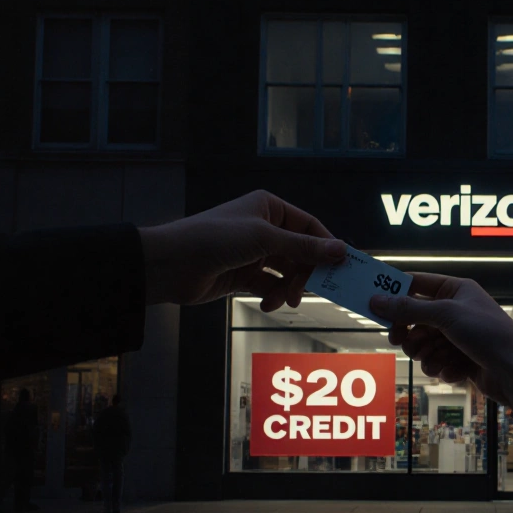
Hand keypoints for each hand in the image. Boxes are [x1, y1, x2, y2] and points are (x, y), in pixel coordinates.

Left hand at [139, 190, 344, 308]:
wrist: (169, 264)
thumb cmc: (215, 239)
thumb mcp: (263, 239)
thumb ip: (303, 247)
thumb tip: (342, 250)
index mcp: (270, 208)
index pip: (310, 227)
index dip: (326, 247)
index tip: (341, 269)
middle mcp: (264, 228)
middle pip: (301, 252)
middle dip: (305, 273)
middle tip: (307, 292)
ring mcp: (254, 253)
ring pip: (287, 272)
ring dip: (288, 288)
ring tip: (283, 301)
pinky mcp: (243, 275)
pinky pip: (270, 286)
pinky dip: (273, 296)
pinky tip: (267, 304)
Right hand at [370, 273, 512, 461]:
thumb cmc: (487, 334)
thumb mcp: (445, 315)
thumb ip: (409, 308)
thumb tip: (376, 299)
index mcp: (455, 290)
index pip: (417, 283)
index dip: (394, 292)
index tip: (373, 303)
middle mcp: (455, 311)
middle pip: (414, 318)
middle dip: (409, 333)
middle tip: (399, 340)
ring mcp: (457, 336)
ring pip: (422, 344)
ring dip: (426, 354)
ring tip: (438, 358)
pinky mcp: (459, 360)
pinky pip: (435, 363)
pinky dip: (442, 368)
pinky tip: (458, 370)